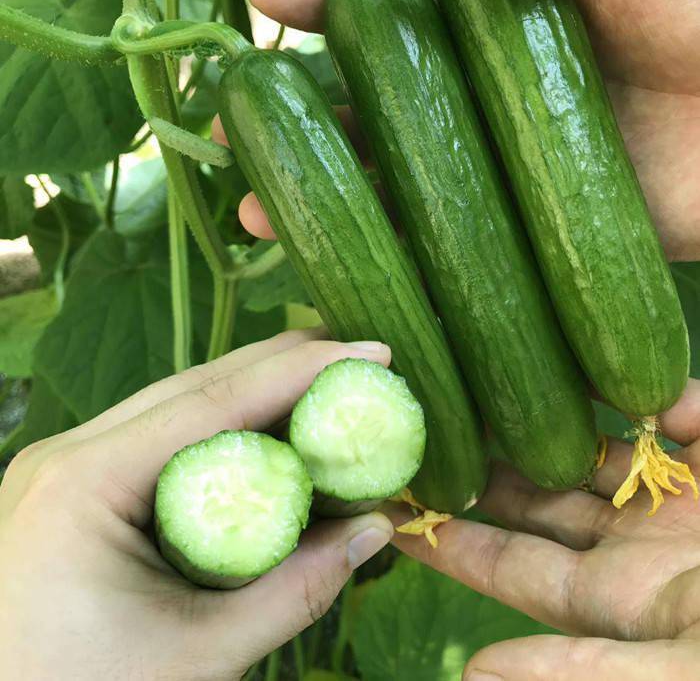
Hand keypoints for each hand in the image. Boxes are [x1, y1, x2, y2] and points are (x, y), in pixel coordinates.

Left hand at [0, 330, 393, 680]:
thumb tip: (378, 528)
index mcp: (86, 481)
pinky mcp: (78, 480)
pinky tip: (262, 428)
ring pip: (177, 403)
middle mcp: (69, 452)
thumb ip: (297, 590)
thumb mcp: (198, 654)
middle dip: (281, 365)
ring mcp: (67, 462)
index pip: (215, 403)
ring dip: (253, 390)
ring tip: (321, 381)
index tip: (370, 351)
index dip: (300, 371)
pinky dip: (222, 425)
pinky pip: (162, 434)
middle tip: (354, 356)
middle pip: (195, 386)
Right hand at [213, 0, 699, 260]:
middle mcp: (490, 96)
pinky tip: (350, 282)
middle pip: (375, 111)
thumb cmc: (696, 10)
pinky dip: (399, 269)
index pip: (389, 15)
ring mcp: (507, 172)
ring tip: (260, 215)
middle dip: (302, 124)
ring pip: (398, 189)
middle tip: (236, 139)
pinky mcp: (531, 237)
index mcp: (497, 20)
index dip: (323, 5)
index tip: (263, 3)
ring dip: (329, 202)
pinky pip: (452, 256)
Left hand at [388, 378, 699, 679]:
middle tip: (428, 428)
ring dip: (548, 419)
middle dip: (482, 466)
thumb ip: (578, 670)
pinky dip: (658, 395)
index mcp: (614, 595)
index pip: (506, 561)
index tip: (392, 509)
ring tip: (488, 383)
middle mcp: (634, 544)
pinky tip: (614, 376)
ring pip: (592, 449)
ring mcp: (676, 502)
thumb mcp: (674, 672)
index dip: (448, 538)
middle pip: (536, 496)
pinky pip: (683, 417)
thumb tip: (473, 675)